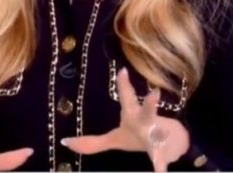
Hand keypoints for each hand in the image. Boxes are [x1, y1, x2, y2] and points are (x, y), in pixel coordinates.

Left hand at [62, 68, 189, 171]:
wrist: (166, 146)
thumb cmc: (136, 136)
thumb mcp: (113, 139)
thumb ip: (90, 143)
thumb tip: (65, 142)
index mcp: (132, 114)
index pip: (127, 96)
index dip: (124, 84)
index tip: (123, 71)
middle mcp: (146, 123)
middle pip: (148, 111)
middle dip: (150, 103)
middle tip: (155, 93)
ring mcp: (156, 137)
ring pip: (159, 133)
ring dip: (162, 132)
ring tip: (165, 131)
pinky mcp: (161, 153)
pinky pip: (160, 160)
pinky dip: (160, 166)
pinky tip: (160, 172)